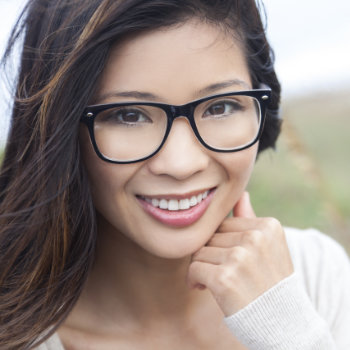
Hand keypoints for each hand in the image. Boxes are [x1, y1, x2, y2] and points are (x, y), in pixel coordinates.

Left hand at [187, 192, 293, 315]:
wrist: (283, 323)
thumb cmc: (270, 282)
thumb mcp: (269, 247)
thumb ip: (251, 218)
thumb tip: (241, 193)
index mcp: (267, 226)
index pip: (223, 224)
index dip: (221, 243)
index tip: (227, 259)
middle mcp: (256, 238)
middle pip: (210, 236)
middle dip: (210, 255)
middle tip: (222, 272)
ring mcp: (241, 257)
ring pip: (199, 251)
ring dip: (202, 268)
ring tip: (217, 281)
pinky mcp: (225, 277)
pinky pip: (194, 268)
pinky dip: (194, 280)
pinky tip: (204, 289)